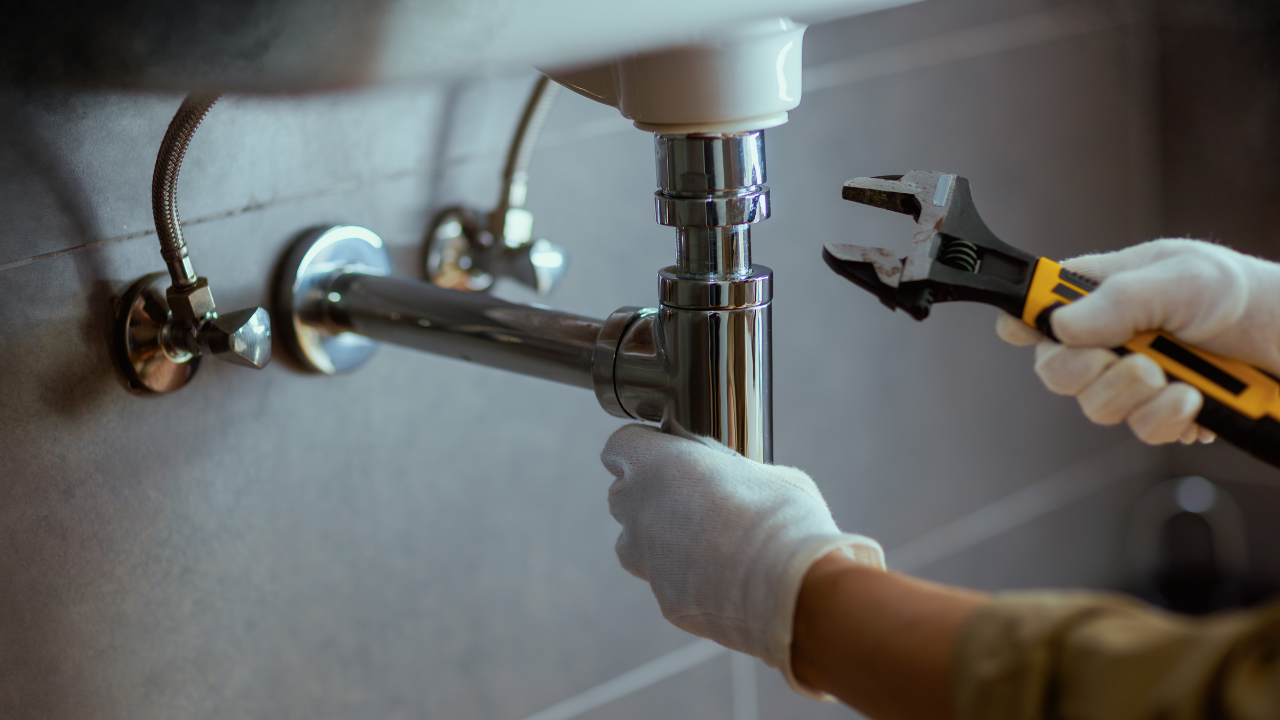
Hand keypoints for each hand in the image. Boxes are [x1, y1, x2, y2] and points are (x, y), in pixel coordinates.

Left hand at [602, 424, 883, 695]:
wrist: (788, 587)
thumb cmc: (780, 515)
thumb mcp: (766, 471)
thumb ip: (735, 473)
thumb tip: (744, 482)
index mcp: (658, 466)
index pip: (619, 448)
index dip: (638, 449)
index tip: (658, 452)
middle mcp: (640, 512)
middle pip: (622, 496)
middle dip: (645, 495)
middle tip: (687, 496)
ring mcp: (648, 561)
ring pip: (634, 545)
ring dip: (656, 540)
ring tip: (703, 541)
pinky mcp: (666, 602)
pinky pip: (666, 583)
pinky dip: (686, 579)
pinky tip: (725, 579)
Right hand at [997, 239, 1279, 443]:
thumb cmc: (1249, 296)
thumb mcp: (1183, 279)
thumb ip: (1120, 301)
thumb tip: (1060, 325)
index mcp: (1103, 293)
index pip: (1039, 306)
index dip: (1022, 320)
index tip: (1021, 330)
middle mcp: (1112, 338)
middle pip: (1057, 370)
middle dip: (1090, 373)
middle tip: (1132, 362)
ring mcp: (1136, 380)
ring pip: (1097, 408)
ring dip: (1137, 397)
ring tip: (1179, 380)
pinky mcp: (1166, 415)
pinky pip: (1144, 432)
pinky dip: (1169, 420)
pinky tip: (1194, 402)